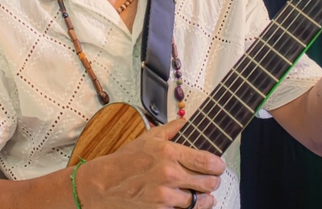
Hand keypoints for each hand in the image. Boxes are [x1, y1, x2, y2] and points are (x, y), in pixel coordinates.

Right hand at [76, 119, 224, 208]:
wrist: (103, 185)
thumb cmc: (125, 161)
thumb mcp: (147, 138)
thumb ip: (171, 129)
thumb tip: (188, 121)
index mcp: (168, 153)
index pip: (207, 161)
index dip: (218, 165)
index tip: (218, 166)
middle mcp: (168, 174)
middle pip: (208, 183)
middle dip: (213, 182)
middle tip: (211, 180)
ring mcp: (164, 195)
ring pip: (199, 201)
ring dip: (202, 198)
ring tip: (200, 194)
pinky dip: (187, 208)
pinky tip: (184, 202)